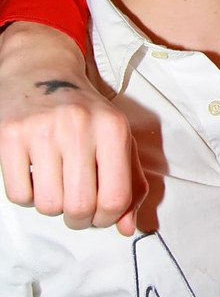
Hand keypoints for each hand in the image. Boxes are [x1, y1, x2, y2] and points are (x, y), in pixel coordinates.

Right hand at [0, 22, 147, 235]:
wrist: (42, 68)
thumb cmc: (85, 111)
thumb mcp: (117, 138)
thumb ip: (131, 183)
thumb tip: (128, 228)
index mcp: (112, 128)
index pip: (116, 199)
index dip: (107, 218)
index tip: (100, 211)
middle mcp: (79, 126)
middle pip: (80, 207)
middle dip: (78, 218)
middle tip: (75, 205)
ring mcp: (42, 129)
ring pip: (47, 206)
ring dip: (51, 206)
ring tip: (55, 183)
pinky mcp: (10, 135)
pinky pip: (19, 195)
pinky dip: (27, 195)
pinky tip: (34, 173)